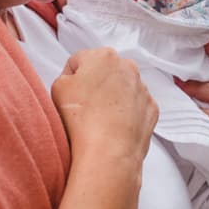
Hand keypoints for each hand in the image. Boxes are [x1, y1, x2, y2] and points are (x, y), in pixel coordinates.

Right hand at [52, 48, 157, 166]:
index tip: (69, 94)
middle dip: (94, 86)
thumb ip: (65, 76)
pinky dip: (125, 114)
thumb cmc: (83, 120)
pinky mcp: (151, 109)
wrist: (108, 152)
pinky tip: (112, 126)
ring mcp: (142, 89)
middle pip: (104, 73)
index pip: (79, 62)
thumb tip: (73, 81)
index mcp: (103, 56)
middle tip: (82, 107)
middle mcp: (128, 68)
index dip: (70, 79)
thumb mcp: (58, 88)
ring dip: (110, 100)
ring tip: (97, 120)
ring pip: (121, 89)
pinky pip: (135, 107)